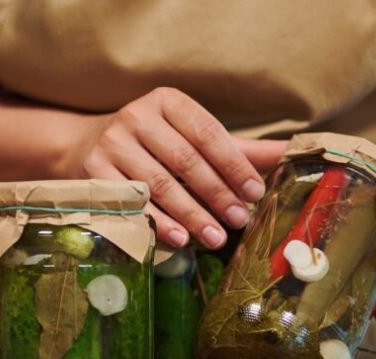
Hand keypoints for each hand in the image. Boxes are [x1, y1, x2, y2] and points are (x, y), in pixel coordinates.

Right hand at [74, 87, 286, 248]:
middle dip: (217, 194)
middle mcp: (137, 116)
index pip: (207, 133)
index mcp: (167, 101)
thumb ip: (238, 149)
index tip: (255, 193)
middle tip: (240, 220)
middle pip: (185, 160)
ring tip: (217, 237)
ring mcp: (111, 143)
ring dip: (192, 215)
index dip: (233, 164)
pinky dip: (159, 223)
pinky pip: (133, 203)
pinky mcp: (93, 172)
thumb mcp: (191, 138)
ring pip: (160, 184)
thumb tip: (290, 153)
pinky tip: (181, 239)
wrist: (84, 146)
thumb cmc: (154, 145)